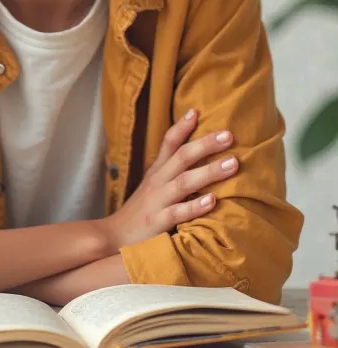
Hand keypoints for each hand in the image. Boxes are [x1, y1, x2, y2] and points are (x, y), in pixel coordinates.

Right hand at [101, 109, 237, 250]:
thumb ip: (172, 170)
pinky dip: (195, 206)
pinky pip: (178, 213)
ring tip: (233, 164)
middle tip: (230, 135)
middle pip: (182, 157)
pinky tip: (213, 201)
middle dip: (206, 144)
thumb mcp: (153, 185)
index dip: (182, 127)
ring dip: (209, 171)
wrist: (114, 237)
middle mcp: (157, 182)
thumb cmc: (142, 211)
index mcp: (157, 171)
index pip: (168, 143)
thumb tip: (198, 155)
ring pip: (184, 182)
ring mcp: (157, 201)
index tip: (197, 111)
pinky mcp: (157, 223)